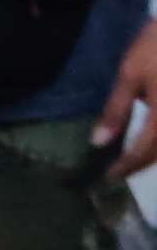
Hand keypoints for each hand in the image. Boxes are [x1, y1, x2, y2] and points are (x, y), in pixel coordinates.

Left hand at [92, 18, 156, 180]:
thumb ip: (116, 110)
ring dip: (154, 154)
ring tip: (135, 156)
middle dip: (141, 163)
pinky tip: (152, 135)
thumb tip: (98, 142)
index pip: (143, 151)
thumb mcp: (131, 73)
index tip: (109, 175)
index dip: (126, 166)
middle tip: (122, 169)